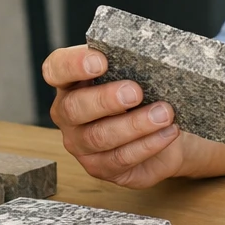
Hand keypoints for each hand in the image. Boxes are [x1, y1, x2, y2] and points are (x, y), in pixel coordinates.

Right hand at [41, 45, 188, 188]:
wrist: (165, 127)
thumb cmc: (144, 94)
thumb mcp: (137, 73)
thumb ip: (131, 63)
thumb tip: (146, 57)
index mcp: (71, 82)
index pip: (56, 69)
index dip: (73, 65)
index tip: (100, 61)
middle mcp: (68, 114)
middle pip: (74, 108)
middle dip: (105, 99)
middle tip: (135, 92)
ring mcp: (81, 144)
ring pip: (99, 137)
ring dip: (134, 125)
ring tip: (163, 114)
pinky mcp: (100, 167)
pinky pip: (121, 158)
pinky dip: (148, 144)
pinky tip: (168, 132)